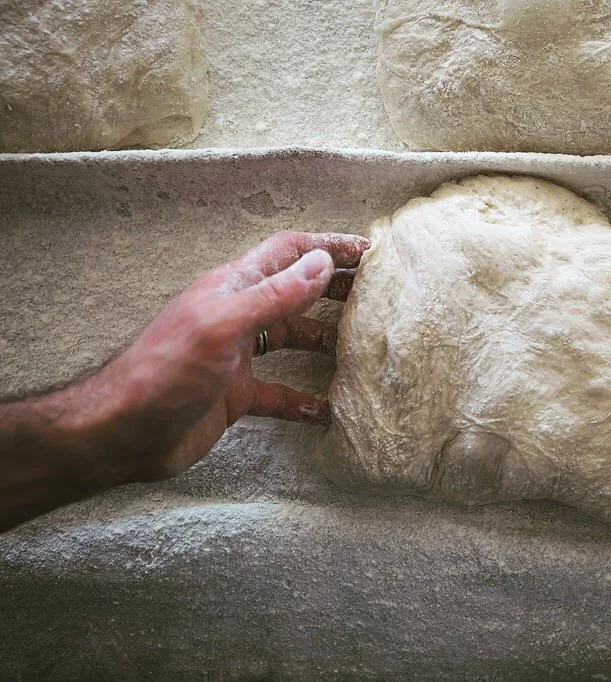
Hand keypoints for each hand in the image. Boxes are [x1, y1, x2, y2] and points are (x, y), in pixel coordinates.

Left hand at [82, 231, 368, 482]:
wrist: (123, 432)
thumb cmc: (165, 372)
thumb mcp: (223, 326)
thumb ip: (274, 295)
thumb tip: (322, 262)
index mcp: (233, 288)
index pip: (289, 253)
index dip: (328, 246)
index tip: (369, 252)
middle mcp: (238, 315)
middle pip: (295, 290)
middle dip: (334, 288)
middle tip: (376, 294)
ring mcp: (237, 356)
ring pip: (291, 338)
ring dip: (325, 340)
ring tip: (361, 346)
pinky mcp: (236, 394)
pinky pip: (280, 394)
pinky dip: (306, 400)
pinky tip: (328, 412)